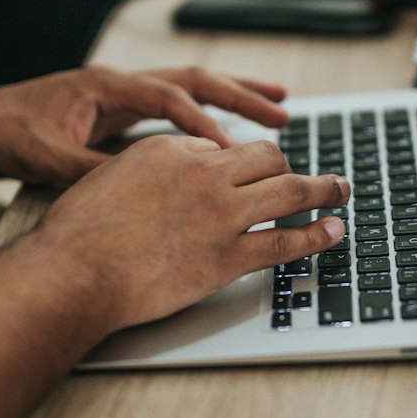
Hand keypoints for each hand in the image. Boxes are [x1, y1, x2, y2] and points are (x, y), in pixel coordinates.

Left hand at [0, 65, 292, 190]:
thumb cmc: (5, 136)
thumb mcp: (45, 158)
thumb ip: (91, 169)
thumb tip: (136, 188)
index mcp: (104, 86)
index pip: (168, 99)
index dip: (203, 124)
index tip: (232, 151)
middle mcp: (118, 83)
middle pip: (193, 81)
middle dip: (241, 96)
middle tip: (283, 114)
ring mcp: (121, 95)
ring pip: (190, 90)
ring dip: (233, 99)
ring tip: (279, 109)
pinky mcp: (119, 112)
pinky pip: (176, 110)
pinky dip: (207, 118)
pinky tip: (231, 137)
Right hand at [38, 133, 349, 332]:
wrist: (75, 271)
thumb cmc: (78, 233)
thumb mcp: (108, 176)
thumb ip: (147, 169)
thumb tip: (175, 172)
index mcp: (170, 148)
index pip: (221, 147)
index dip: (238, 164)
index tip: (248, 174)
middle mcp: (203, 173)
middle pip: (267, 158)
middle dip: (290, 166)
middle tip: (308, 176)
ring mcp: (221, 215)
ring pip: (290, 190)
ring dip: (324, 188)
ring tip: (341, 190)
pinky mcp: (229, 257)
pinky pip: (286, 241)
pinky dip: (317, 235)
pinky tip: (333, 230)